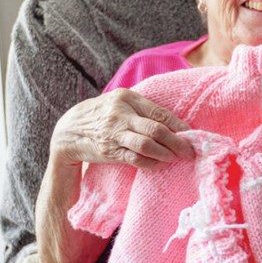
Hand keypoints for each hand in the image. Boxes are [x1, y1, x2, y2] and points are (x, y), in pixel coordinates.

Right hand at [50, 88, 194, 169]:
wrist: (69, 131)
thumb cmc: (102, 115)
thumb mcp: (119, 103)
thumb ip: (142, 109)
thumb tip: (175, 123)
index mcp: (127, 97)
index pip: (159, 112)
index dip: (179, 125)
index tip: (192, 134)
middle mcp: (120, 114)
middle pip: (156, 129)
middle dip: (177, 142)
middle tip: (190, 151)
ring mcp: (114, 133)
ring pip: (147, 145)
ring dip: (166, 154)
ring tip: (176, 158)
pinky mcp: (109, 151)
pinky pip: (135, 159)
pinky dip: (151, 163)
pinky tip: (160, 165)